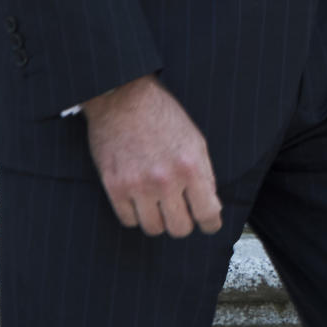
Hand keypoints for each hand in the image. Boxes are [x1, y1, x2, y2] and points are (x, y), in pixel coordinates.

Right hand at [82, 74, 222, 235]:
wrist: (123, 97)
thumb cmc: (161, 115)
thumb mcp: (194, 139)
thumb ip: (204, 174)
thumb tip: (212, 206)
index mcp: (190, 165)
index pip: (208, 213)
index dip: (211, 223)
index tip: (208, 223)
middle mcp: (165, 179)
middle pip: (180, 229)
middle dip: (183, 221)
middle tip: (179, 209)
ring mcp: (138, 185)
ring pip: (154, 229)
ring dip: (158, 218)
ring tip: (157, 200)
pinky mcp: (115, 187)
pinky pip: (129, 221)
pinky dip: (135, 213)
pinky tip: (138, 196)